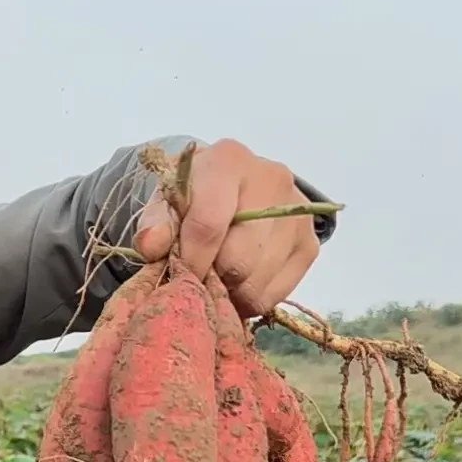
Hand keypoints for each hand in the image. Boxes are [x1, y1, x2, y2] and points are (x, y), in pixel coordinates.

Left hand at [133, 138, 320, 317]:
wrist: (231, 190)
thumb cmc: (193, 199)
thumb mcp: (165, 204)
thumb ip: (155, 224)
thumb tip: (152, 245)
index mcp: (228, 161)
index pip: (208, 225)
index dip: (191, 262)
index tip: (179, 278)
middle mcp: (271, 178)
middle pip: (238, 259)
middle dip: (212, 277)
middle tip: (199, 276)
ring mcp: (297, 212)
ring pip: (256, 281)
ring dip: (230, 292)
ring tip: (217, 278)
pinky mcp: (309, 244)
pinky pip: (275, 295)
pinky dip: (250, 300)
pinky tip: (237, 283)